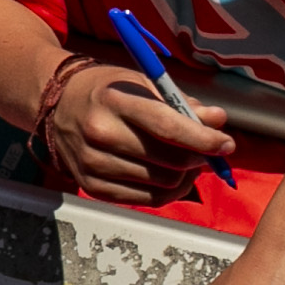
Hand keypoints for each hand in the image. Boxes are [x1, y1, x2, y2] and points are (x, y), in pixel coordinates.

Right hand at [42, 63, 235, 206]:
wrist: (57, 104)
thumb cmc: (107, 92)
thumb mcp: (144, 84)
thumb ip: (183, 104)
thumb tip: (218, 120)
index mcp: (115, 102)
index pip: (168, 128)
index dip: (204, 140)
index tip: (227, 144)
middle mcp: (101, 133)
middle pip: (170, 161)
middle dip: (198, 159)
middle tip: (207, 152)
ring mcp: (93, 163)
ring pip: (163, 184)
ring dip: (185, 177)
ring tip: (186, 162)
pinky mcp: (91, 186)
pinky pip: (146, 200)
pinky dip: (167, 192)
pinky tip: (170, 177)